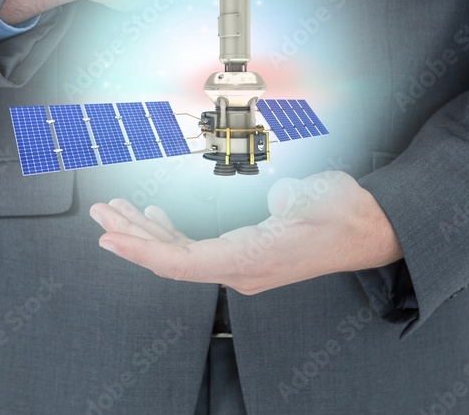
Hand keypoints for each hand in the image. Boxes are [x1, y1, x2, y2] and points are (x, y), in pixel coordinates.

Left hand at [88, 171, 402, 294]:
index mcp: (251, 259)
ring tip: (114, 210)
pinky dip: (170, 232)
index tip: (109, 236)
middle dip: (131, 234)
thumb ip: (292, 200)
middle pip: (171, 258)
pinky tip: (154, 216)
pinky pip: (196, 248)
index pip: (181, 262)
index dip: (141, 250)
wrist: (368, 230)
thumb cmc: (345, 214)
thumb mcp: (319, 199)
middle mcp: (240, 269)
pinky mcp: (244, 253)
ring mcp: (240, 264)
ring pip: (180, 253)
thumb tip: (276, 201)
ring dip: (145, 232)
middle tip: (99, 212)